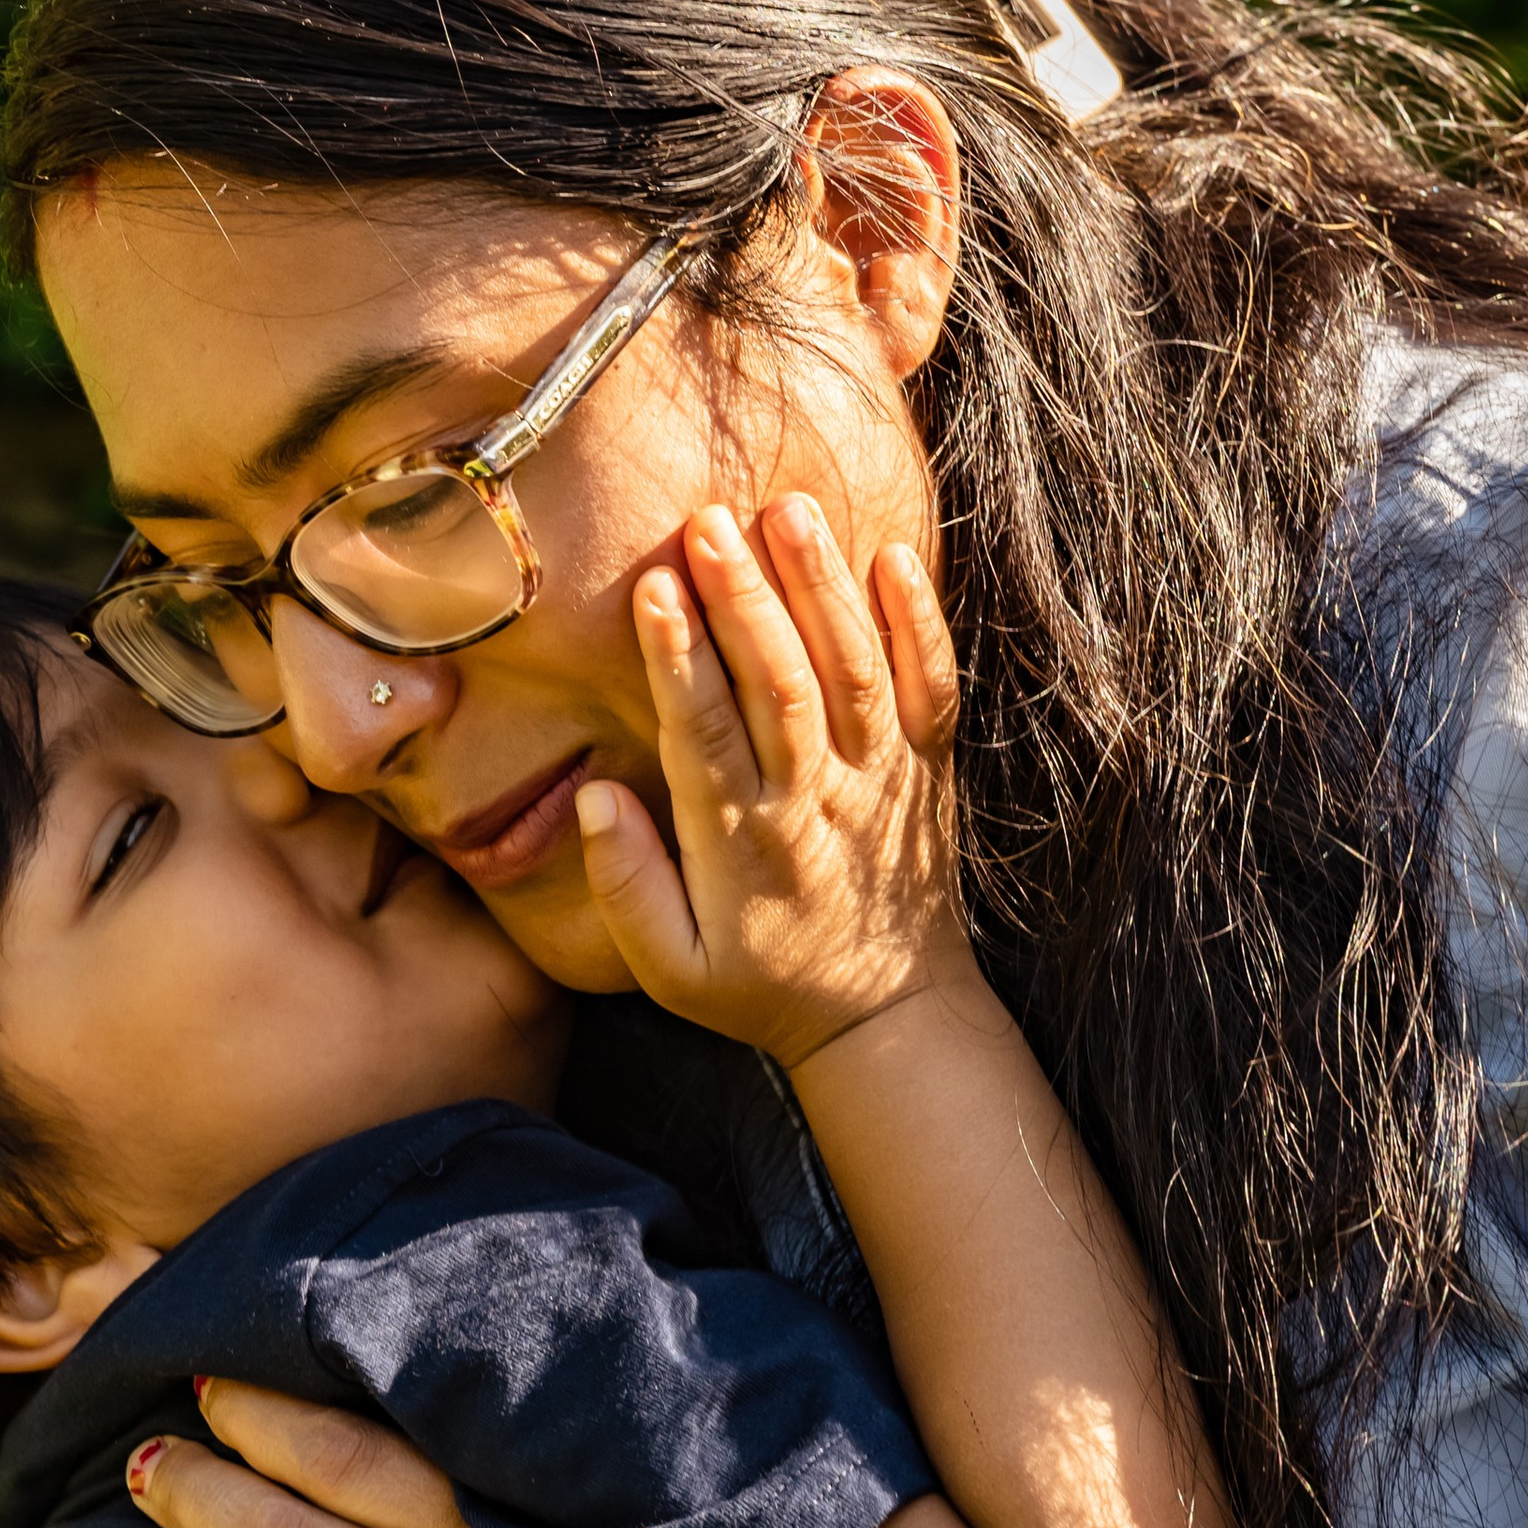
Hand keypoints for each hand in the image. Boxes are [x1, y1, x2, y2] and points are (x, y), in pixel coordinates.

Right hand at [572, 498, 972, 1073]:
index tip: (653, 587)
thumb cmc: (764, 988)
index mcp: (743, 843)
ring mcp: (880, 779)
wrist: (889, 1018)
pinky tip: (893, 558)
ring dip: (822, 586)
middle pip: (780, 683)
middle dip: (744, 596)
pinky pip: (932, 688)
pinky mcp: (928, 770)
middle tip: (710, 521)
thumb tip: (595, 796)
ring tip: (789, 509)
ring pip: (855, 670)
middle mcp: (815, 800)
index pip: (704, 732)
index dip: (678, 657)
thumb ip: (627, 887)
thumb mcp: (670, 972)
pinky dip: (919, 623)